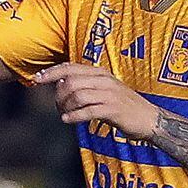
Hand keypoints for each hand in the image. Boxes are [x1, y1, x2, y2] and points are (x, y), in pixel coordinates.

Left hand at [34, 63, 158, 140]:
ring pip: (77, 95)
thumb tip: (61, 87)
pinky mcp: (113, 109)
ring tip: (64, 115)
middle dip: (58, 95)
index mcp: (100, 73)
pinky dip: (74, 116)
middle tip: (57, 107)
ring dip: (65, 107)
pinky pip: (87, 111)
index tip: (37, 79)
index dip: (51, 72)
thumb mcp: (106, 91)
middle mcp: (104, 80)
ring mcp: (109, 94)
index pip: (70, 67)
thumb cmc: (125, 107)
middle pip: (70, 81)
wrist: (150, 119)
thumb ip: (86, 87)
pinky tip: (67, 120)